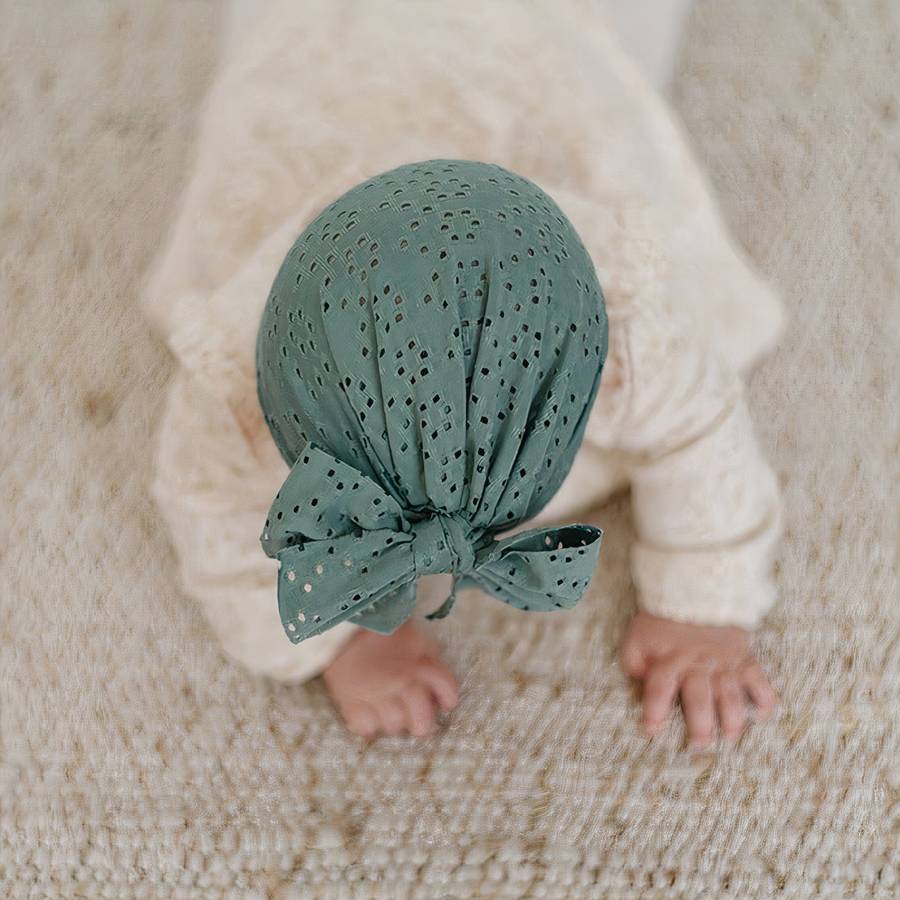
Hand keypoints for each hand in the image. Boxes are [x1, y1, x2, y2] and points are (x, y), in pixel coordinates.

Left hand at [619, 610, 778, 747]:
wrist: (696, 591)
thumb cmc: (663, 621)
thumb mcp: (638, 636)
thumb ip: (633, 660)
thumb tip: (638, 681)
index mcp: (669, 659)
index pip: (660, 687)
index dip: (654, 710)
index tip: (651, 730)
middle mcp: (698, 664)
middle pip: (700, 698)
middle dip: (701, 725)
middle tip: (700, 746)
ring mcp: (724, 662)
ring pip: (730, 695)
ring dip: (732, 720)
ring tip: (730, 739)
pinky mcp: (744, 657)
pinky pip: (759, 680)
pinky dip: (764, 699)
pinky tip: (762, 715)